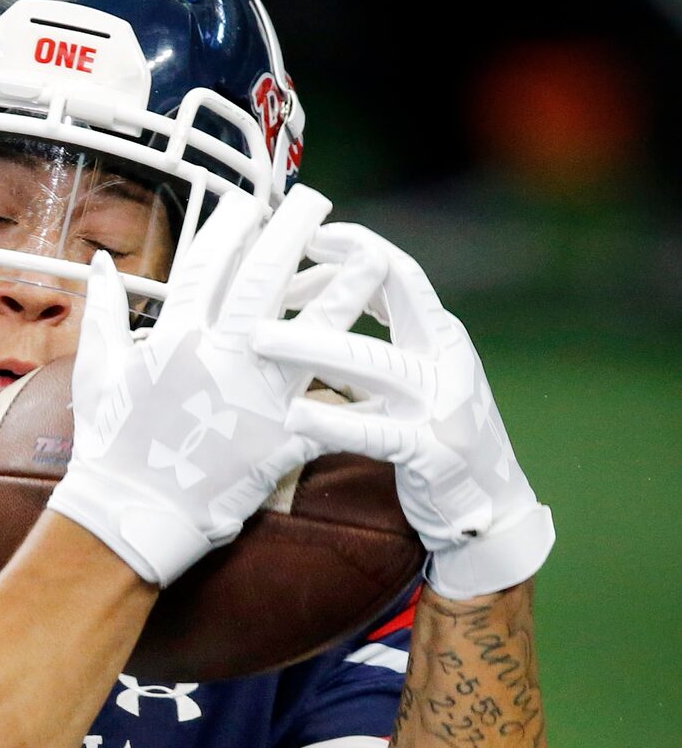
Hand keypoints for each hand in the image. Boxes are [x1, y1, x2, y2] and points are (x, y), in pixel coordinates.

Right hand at [48, 185, 388, 585]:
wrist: (131, 516)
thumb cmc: (109, 446)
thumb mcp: (97, 371)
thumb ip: (105, 311)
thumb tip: (101, 262)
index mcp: (174, 336)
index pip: (210, 260)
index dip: (232, 224)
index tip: (252, 202)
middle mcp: (219, 355)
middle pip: (266, 276)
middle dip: (293, 229)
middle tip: (315, 202)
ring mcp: (254, 395)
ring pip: (312, 328)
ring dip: (347, 287)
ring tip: (375, 255)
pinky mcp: (281, 437)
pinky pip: (331, 404)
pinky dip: (362, 385)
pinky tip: (388, 359)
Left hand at [253, 227, 554, 599]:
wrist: (489, 510)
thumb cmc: (436, 436)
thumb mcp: (418, 376)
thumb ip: (384, 338)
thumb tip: (332, 286)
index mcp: (440, 335)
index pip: (398, 272)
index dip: (354, 248)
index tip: (306, 236)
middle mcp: (446, 360)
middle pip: (388, 299)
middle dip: (327, 279)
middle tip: (266, 273)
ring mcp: (442, 406)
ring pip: (374, 363)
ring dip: (312, 347)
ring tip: (259, 341)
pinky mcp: (432, 453)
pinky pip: (378, 432)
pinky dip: (334, 421)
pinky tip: (294, 415)